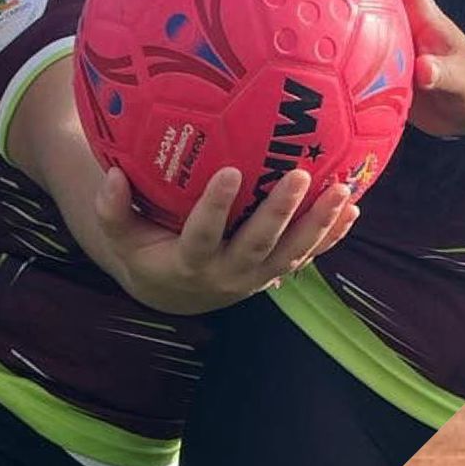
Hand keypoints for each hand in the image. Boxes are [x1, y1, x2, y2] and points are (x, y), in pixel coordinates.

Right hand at [83, 163, 356, 315]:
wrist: (176, 293)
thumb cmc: (147, 252)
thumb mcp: (122, 238)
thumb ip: (113, 211)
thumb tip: (111, 175)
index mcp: (190, 263)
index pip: (203, 236)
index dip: (216, 208)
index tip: (228, 172)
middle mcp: (230, 274)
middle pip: (260, 244)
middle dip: (281, 211)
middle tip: (300, 174)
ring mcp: (259, 276)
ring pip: (294, 253)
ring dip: (319, 223)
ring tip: (343, 190)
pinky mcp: (277, 272)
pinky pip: (309, 254)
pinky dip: (331, 235)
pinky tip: (353, 207)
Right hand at [334, 0, 464, 136]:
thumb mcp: (463, 84)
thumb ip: (444, 76)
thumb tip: (423, 72)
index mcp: (419, 14)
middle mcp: (399, 21)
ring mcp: (387, 42)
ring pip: (350, 14)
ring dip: (325, 0)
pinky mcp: (379, 67)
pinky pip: (346, 52)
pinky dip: (325, 49)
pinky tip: (294, 55)